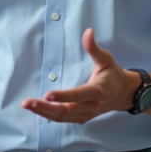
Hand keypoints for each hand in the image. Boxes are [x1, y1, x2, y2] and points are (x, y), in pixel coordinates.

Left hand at [21, 28, 139, 123]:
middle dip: (45, 108)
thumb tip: (88, 31)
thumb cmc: (114, 74)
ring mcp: (86, 114)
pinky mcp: (82, 118)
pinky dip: (49, 116)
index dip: (64, 96)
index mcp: (98, 91)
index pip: (79, 95)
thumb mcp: (107, 59)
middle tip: (27, 103)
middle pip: (66, 110)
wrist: (124, 94)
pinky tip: (37, 110)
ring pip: (62, 117)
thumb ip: (95, 48)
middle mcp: (92, 106)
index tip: (47, 95)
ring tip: (27, 105)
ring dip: (43, 112)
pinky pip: (63, 119)